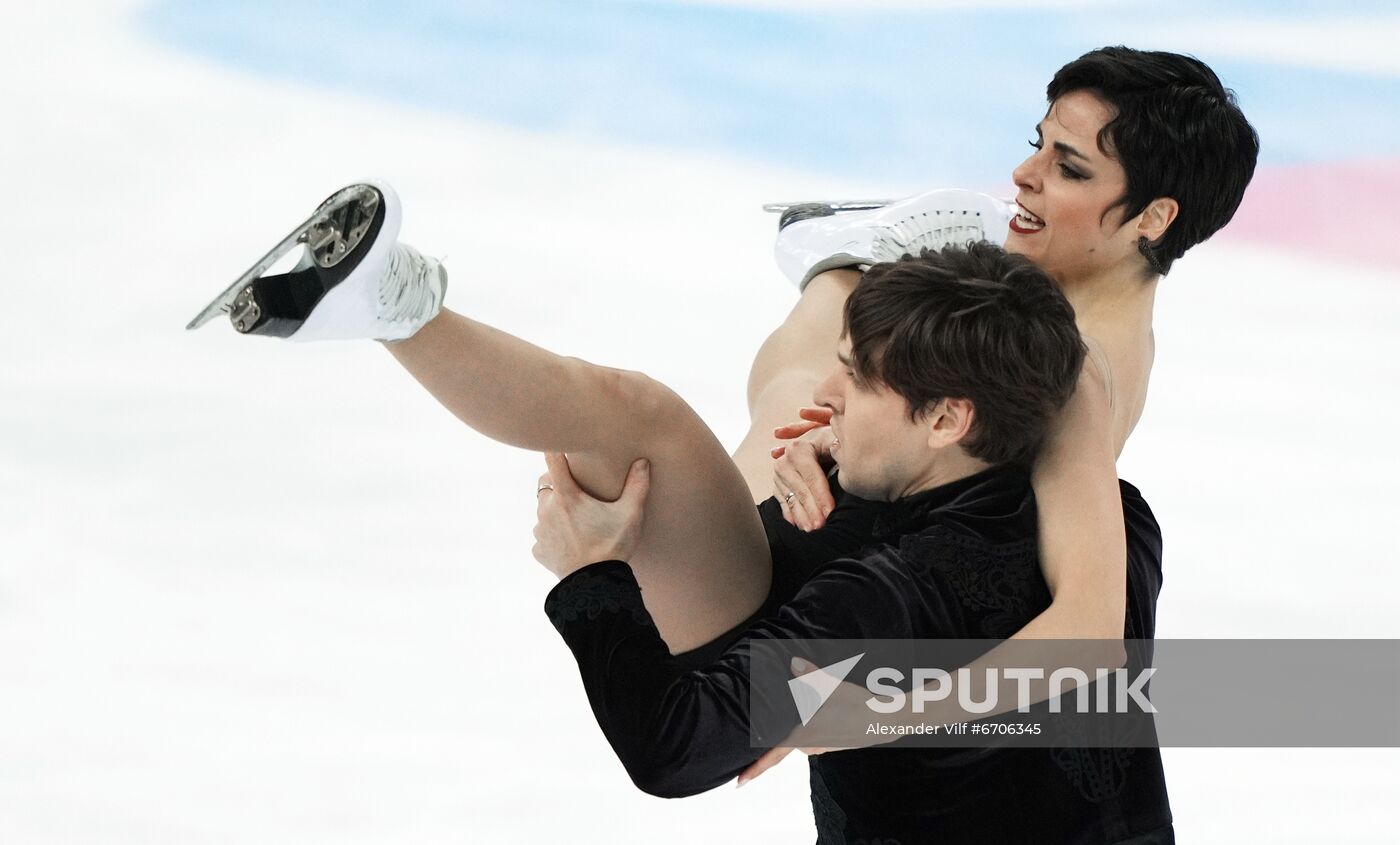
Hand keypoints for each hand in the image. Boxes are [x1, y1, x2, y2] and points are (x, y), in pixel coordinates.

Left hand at [532, 453, 650, 579]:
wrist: (594, 585)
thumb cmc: (612, 547)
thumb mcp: (630, 515)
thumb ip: (637, 485)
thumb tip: (642, 461)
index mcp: (567, 496)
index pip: (552, 460)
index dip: (555, 449)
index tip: (560, 445)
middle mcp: (547, 510)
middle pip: (547, 486)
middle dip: (559, 485)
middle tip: (580, 493)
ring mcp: (540, 531)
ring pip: (543, 511)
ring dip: (555, 511)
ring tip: (577, 521)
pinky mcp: (539, 549)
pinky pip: (543, 536)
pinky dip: (553, 535)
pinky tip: (570, 542)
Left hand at [736, 657, 881, 786]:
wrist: (885, 719)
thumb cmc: (858, 704)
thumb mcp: (832, 685)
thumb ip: (810, 673)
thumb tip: (792, 661)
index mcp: (805, 735)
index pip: (774, 755)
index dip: (755, 769)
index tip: (738, 784)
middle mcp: (811, 745)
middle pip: (784, 741)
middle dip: (774, 736)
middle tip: (766, 730)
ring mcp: (822, 746)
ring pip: (799, 736)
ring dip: (798, 725)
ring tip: (806, 709)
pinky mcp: (831, 742)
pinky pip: (811, 735)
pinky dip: (810, 725)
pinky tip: (819, 712)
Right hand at [770, 407, 836, 531]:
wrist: (817, 445)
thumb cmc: (830, 444)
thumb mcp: (835, 441)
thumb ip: (839, 451)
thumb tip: (846, 464)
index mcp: (799, 449)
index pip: (811, 477)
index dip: (821, 495)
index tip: (831, 511)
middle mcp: (785, 460)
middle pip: (801, 490)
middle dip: (812, 510)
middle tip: (821, 526)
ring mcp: (778, 474)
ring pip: (792, 499)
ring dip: (802, 517)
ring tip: (812, 530)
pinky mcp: (777, 485)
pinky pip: (783, 503)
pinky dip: (791, 515)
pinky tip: (799, 525)